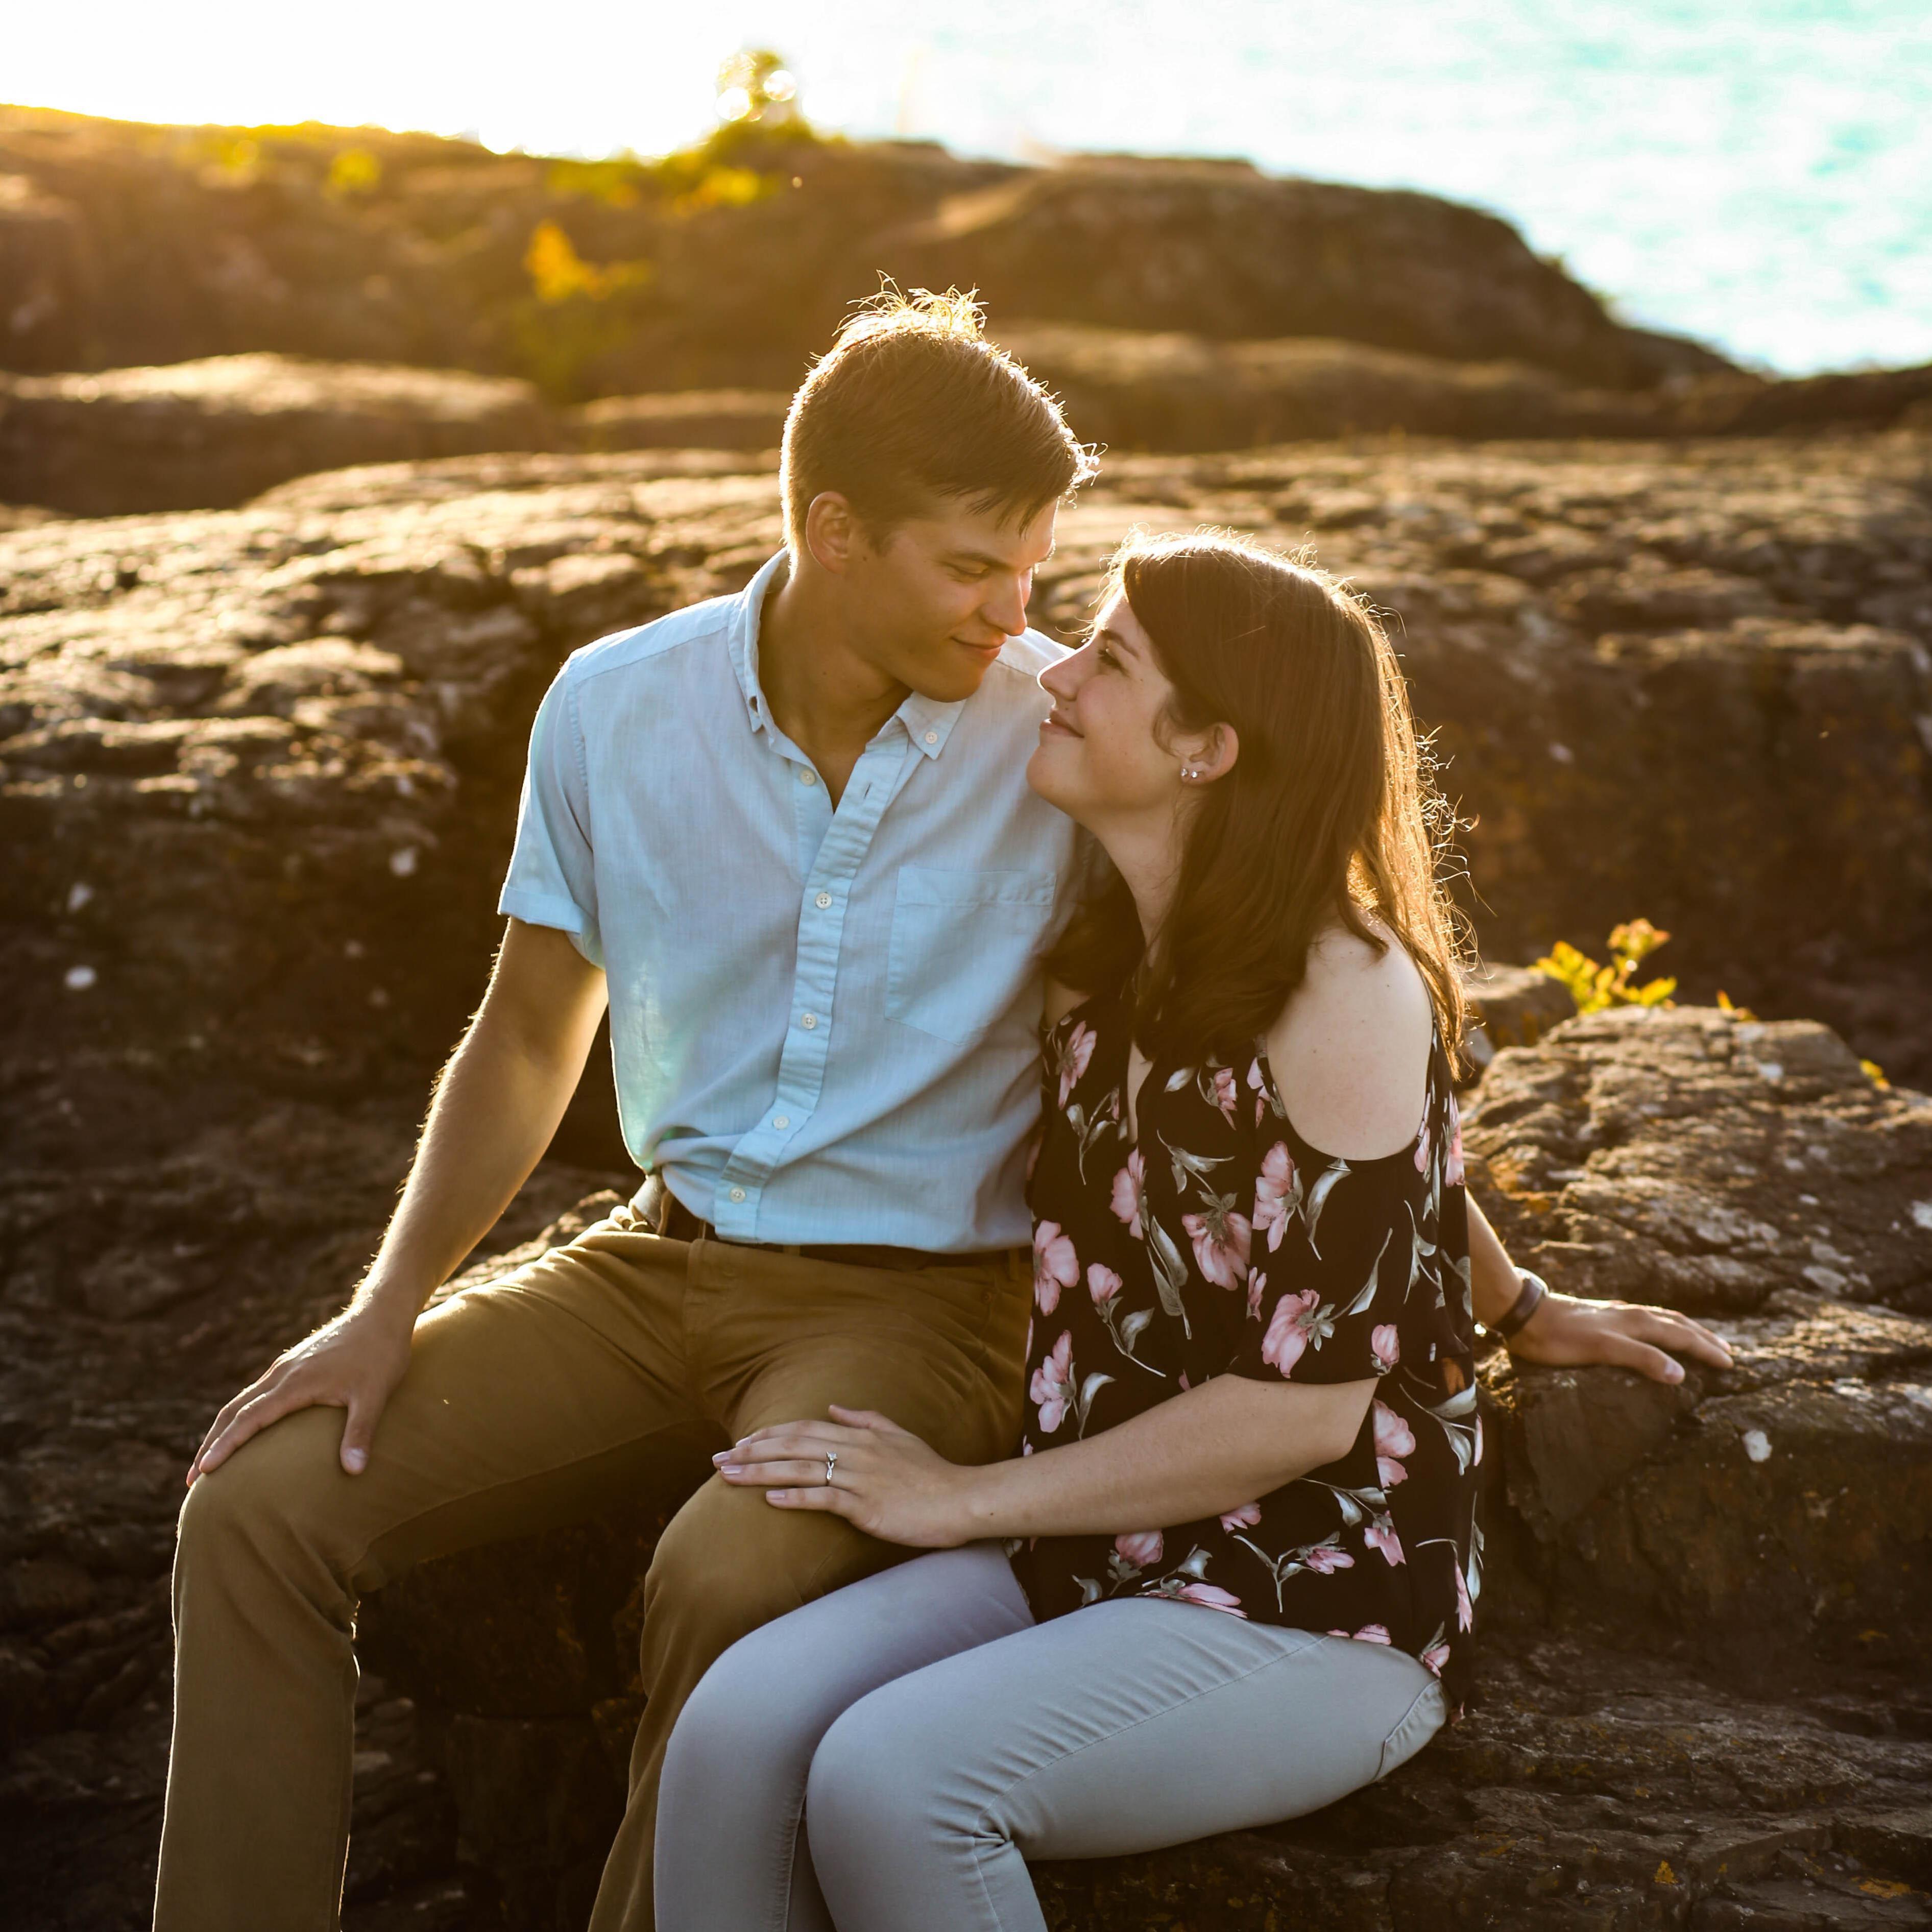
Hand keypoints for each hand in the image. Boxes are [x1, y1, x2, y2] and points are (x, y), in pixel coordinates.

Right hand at [188, 1299, 416, 1484]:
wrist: (382, 1314)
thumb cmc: (381, 1355)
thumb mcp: (374, 1396)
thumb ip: (361, 1432)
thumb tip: (354, 1471)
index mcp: (295, 1383)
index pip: (250, 1418)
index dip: (225, 1445)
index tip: (204, 1471)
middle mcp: (282, 1373)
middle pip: (234, 1410)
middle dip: (212, 1443)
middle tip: (193, 1477)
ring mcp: (285, 1367)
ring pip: (243, 1400)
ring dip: (223, 1429)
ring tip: (209, 1460)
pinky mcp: (293, 1364)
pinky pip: (257, 1392)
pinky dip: (241, 1414)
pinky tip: (244, 1429)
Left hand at [714, 1405, 977, 1546]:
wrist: (960, 1499)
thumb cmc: (931, 1472)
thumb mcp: (900, 1435)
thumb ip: (866, 1419)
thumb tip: (834, 1406)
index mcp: (861, 1435)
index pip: (804, 1428)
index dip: (769, 1433)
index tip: (741, 1441)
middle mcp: (856, 1451)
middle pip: (793, 1445)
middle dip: (752, 1451)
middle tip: (718, 1460)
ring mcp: (860, 1478)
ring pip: (801, 1470)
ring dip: (760, 1472)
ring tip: (729, 1477)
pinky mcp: (866, 1506)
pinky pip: (824, 1499)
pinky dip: (795, 1497)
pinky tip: (770, 1500)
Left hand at [1505, 1289, 1732, 1385]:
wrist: (1525, 1314)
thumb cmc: (1560, 1337)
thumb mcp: (1602, 1349)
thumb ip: (1641, 1359)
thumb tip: (1681, 1373)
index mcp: (1636, 1323)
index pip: (1682, 1336)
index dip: (1706, 1350)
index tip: (1731, 1363)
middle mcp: (1631, 1314)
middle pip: (1677, 1325)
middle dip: (1704, 1339)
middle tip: (1728, 1353)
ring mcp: (1617, 1313)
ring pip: (1661, 1319)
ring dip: (1686, 1329)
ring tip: (1702, 1339)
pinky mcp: (1602, 1316)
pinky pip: (1644, 1320)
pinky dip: (1662, 1325)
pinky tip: (1655, 1329)